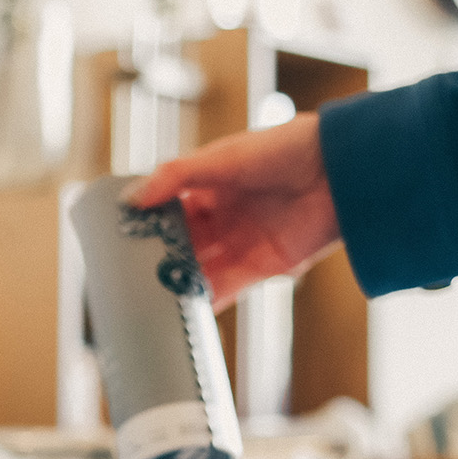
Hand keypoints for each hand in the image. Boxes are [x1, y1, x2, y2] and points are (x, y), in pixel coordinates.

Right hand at [124, 113, 339, 309]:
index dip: (147, 226)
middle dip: (159, 260)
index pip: (168, 212)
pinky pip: (229, 288)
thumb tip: (132, 199)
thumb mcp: (218, 158)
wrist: (337, 170)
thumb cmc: (283, 150)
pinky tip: (186, 308)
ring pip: (202, 270)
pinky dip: (208, 300)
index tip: (120, 240)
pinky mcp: (266, 266)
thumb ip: (173, 178)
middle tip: (130, 275)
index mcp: (210, 187)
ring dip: (180, 283)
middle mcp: (225, 217)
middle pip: (182, 245)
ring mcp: (244, 242)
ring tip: (151, 296)